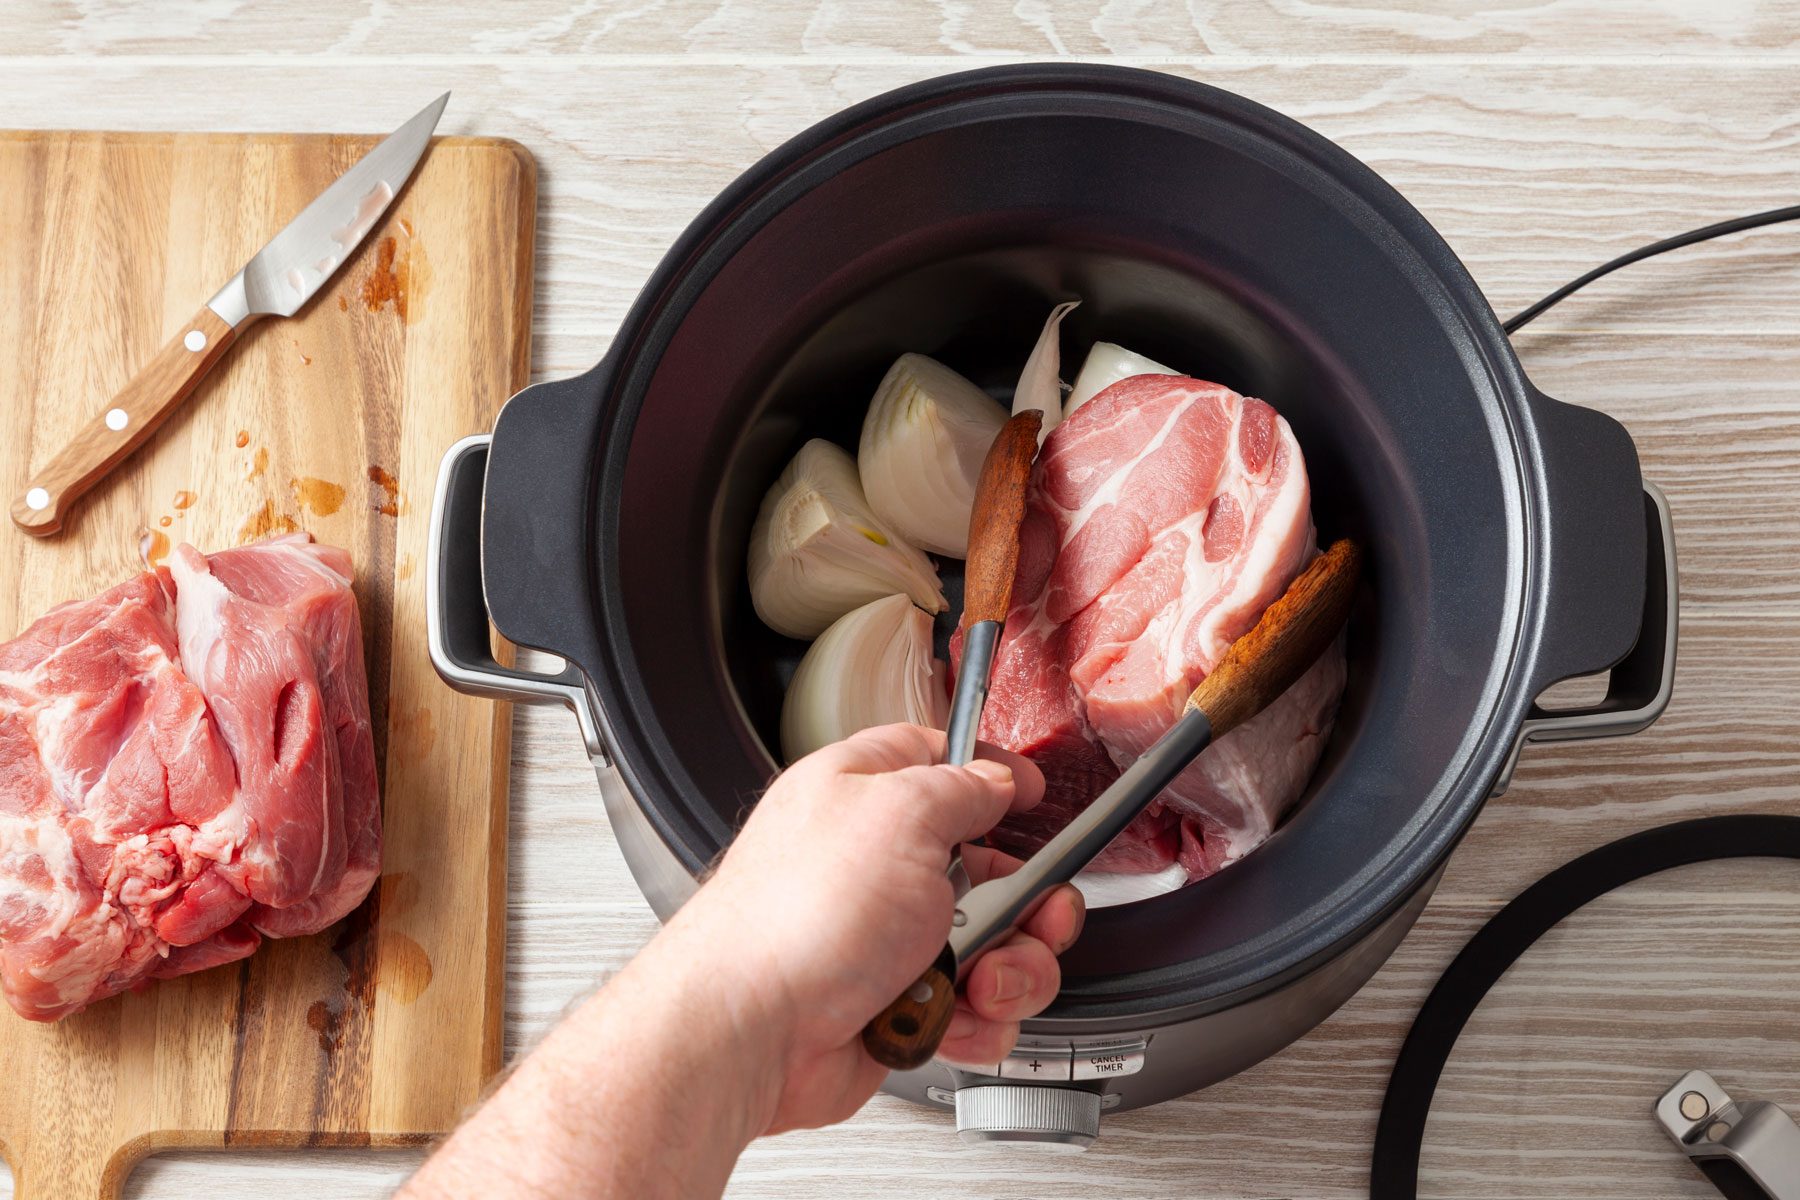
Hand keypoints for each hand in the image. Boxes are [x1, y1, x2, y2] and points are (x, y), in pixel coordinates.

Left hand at [679, 722, 1086, 1134]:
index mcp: (861, 795)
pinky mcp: (896, 1002)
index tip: (1032, 794)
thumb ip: (960, 788)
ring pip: (993, 947)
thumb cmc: (798, 917)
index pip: (937, 761)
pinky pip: (971, 1008)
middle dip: (1027, 902)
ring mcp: (886, 939)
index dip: (991, 775)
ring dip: (1008, 969)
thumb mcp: (902, 814)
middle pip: (988, 868)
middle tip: (1035, 915)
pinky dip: (974, 1019)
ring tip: (982, 980)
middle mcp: (872, 865)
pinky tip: (951, 1016)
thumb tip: (993, 781)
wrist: (753, 1032)